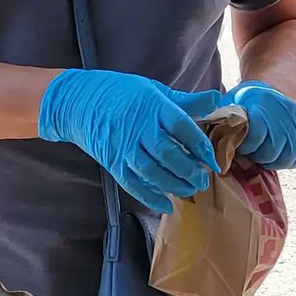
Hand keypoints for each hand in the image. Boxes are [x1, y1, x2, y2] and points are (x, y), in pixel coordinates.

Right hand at [39, 70, 222, 214]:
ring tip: (191, 190)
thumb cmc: (124, 93)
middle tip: (204, 179)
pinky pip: (131, 183)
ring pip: (151, 171)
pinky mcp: (112, 162)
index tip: (212, 158)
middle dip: (189, 170)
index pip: (181, 126)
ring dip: (173, 184)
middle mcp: (138, 128)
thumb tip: (216, 100)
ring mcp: (123, 147)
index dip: (200, 144)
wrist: (80, 102)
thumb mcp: (156, 90)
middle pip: (167, 153)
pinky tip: (165, 204)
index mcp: (153, 106)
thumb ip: (186, 101)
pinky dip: (149, 196)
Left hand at [224, 81, 295, 170]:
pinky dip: (284, 159)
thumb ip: (223, 124)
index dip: (246, 146)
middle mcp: (285, 112)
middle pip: (272, 150)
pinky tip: (275, 152)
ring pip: (286, 157)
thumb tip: (212, 148)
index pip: (256, 135)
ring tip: (262, 151)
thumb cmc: (245, 102)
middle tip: (251, 150)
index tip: (239, 146)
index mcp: (262, 104)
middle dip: (258, 155)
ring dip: (271, 160)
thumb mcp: (230, 105)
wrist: (272, 90)